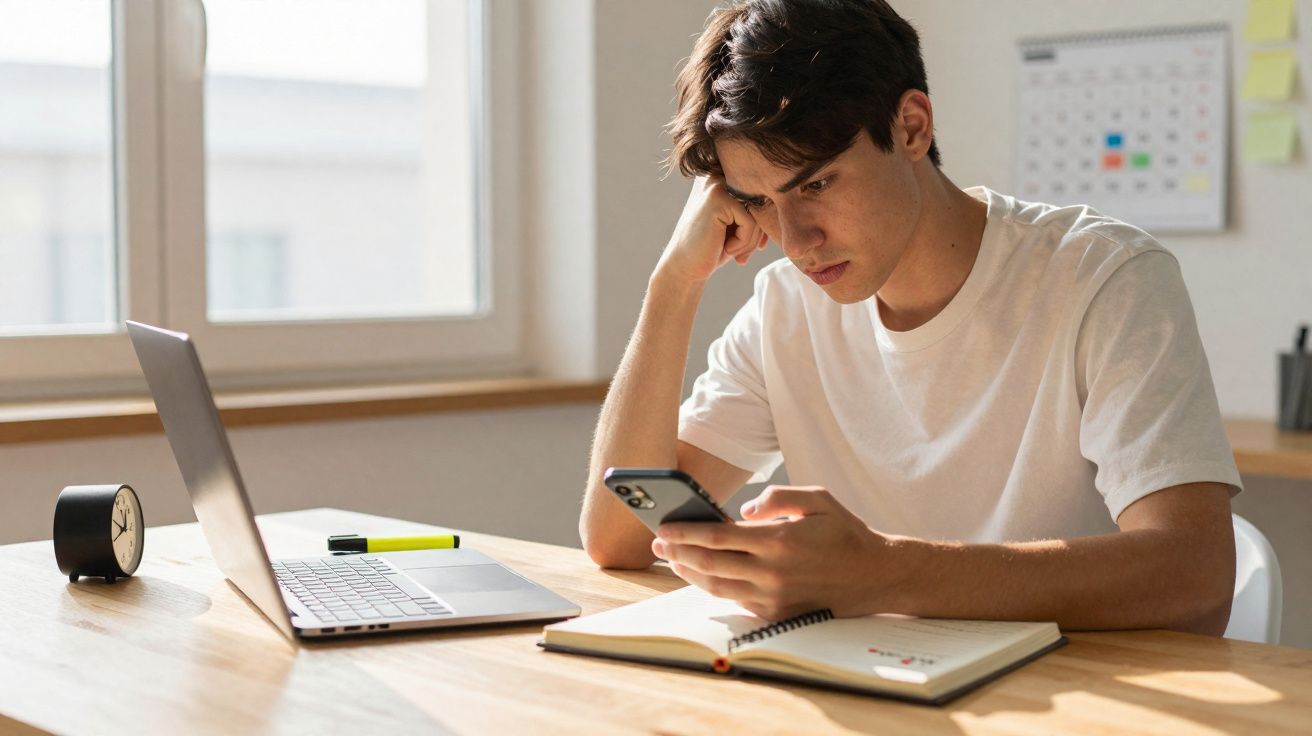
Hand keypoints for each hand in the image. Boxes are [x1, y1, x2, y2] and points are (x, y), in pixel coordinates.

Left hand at [653, 486, 902, 620]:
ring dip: (689, 573)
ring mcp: (773, 597)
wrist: (874, 576)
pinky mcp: (776, 613)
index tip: (665, 526)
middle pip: (710, 564)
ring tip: (671, 559)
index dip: (686, 532)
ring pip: (717, 587)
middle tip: (657, 542)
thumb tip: (744, 510)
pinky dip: (712, 587)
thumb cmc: (844, 533)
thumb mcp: (817, 498)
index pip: (718, 537)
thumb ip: (777, 497)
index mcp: (780, 541)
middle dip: (677, 552)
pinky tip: (700, 574)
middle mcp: (773, 573)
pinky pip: (735, 600)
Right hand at [654, 176, 769, 284]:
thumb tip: (791, 199)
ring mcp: (716, 184)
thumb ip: (758, 208)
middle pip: (762, 201)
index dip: (764, 222)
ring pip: (758, 213)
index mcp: (724, 178)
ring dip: (751, 240)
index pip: (762, 195)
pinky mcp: (717, 199)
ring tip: (734, 252)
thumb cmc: (714, 247)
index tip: (757, 245)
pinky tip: (725, 249)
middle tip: (745, 255)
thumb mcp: (740, 224)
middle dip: (759, 232)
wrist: (685, 268)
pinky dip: (743, 242)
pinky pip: (750, 222)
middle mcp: (719, 175)